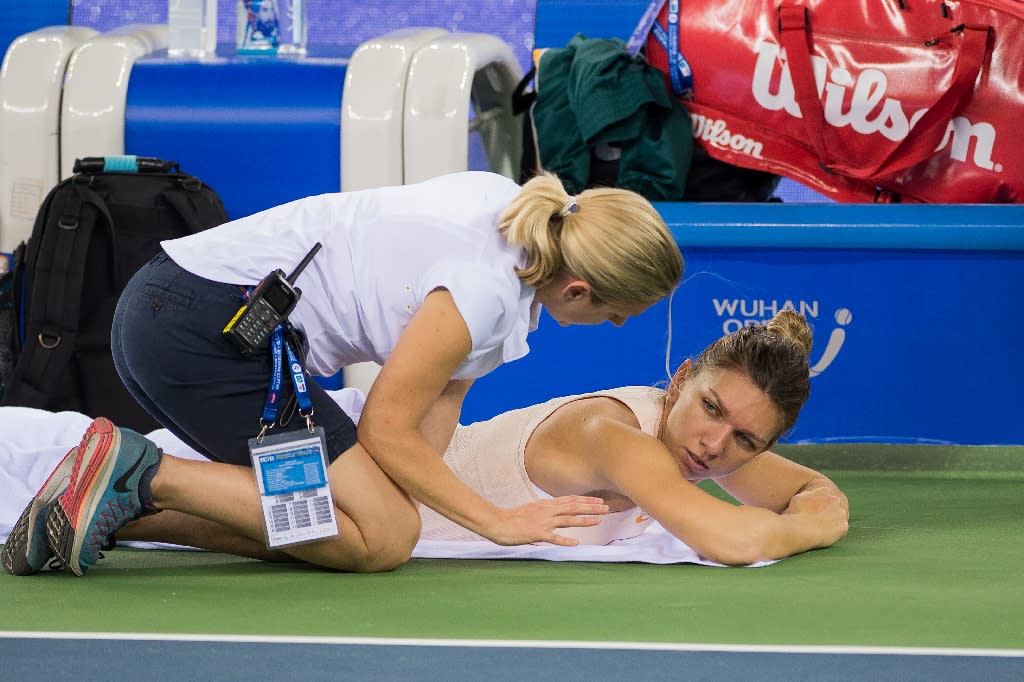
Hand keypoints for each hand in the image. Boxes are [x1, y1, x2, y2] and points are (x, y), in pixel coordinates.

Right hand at [483, 496, 609, 546]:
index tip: (598, 500)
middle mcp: (547, 510)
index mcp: (545, 505)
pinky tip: (576, 542)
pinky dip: (565, 540)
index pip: (569, 500)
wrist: (497, 522)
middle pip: (573, 507)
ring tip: (599, 520)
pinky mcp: (537, 533)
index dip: (585, 500)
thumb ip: (543, 510)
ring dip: (584, 519)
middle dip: (590, 507)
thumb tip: (553, 512)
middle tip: (606, 508)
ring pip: (568, 519)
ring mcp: (543, 521)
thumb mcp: (530, 509)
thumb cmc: (512, 518)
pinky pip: (553, 537)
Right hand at [783, 486, 848, 547]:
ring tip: (820, 527)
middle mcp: (836, 500)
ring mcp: (841, 513)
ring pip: (839, 517)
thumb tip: (813, 494)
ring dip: (833, 521)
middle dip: (829, 511)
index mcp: (825, 491)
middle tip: (818, 519)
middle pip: (835, 505)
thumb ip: (810, 494)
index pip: (826, 495)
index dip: (821, 503)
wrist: (801, 529)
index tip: (815, 510)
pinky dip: (834, 532)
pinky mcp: (844, 526)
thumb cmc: (797, 513)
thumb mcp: (799, 497)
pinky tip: (824, 534)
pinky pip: (841, 530)